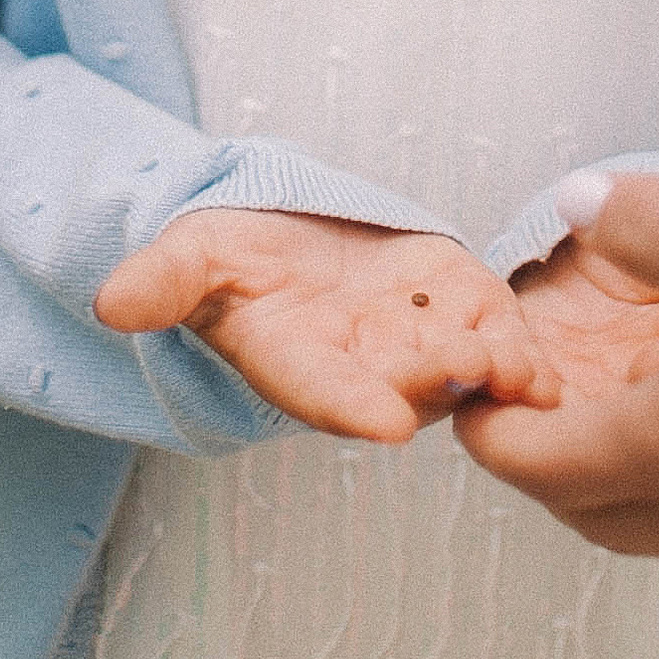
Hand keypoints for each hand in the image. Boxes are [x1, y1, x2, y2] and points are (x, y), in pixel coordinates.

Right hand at [97, 212, 555, 442]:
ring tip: (525, 369)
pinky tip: (549, 357)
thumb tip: (110, 302)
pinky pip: (495, 329)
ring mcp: (417, 340)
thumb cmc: (235, 254)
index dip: (352, 406)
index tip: (384, 424)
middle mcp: (363, 367)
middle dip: (438, 380)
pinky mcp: (460, 302)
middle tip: (470, 371)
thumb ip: (165, 279)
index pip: (324, 391)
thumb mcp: (195, 255)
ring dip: (495, 370)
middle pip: (404, 383)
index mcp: (298, 361)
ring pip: (461, 366)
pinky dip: (521, 342)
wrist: (289, 234)